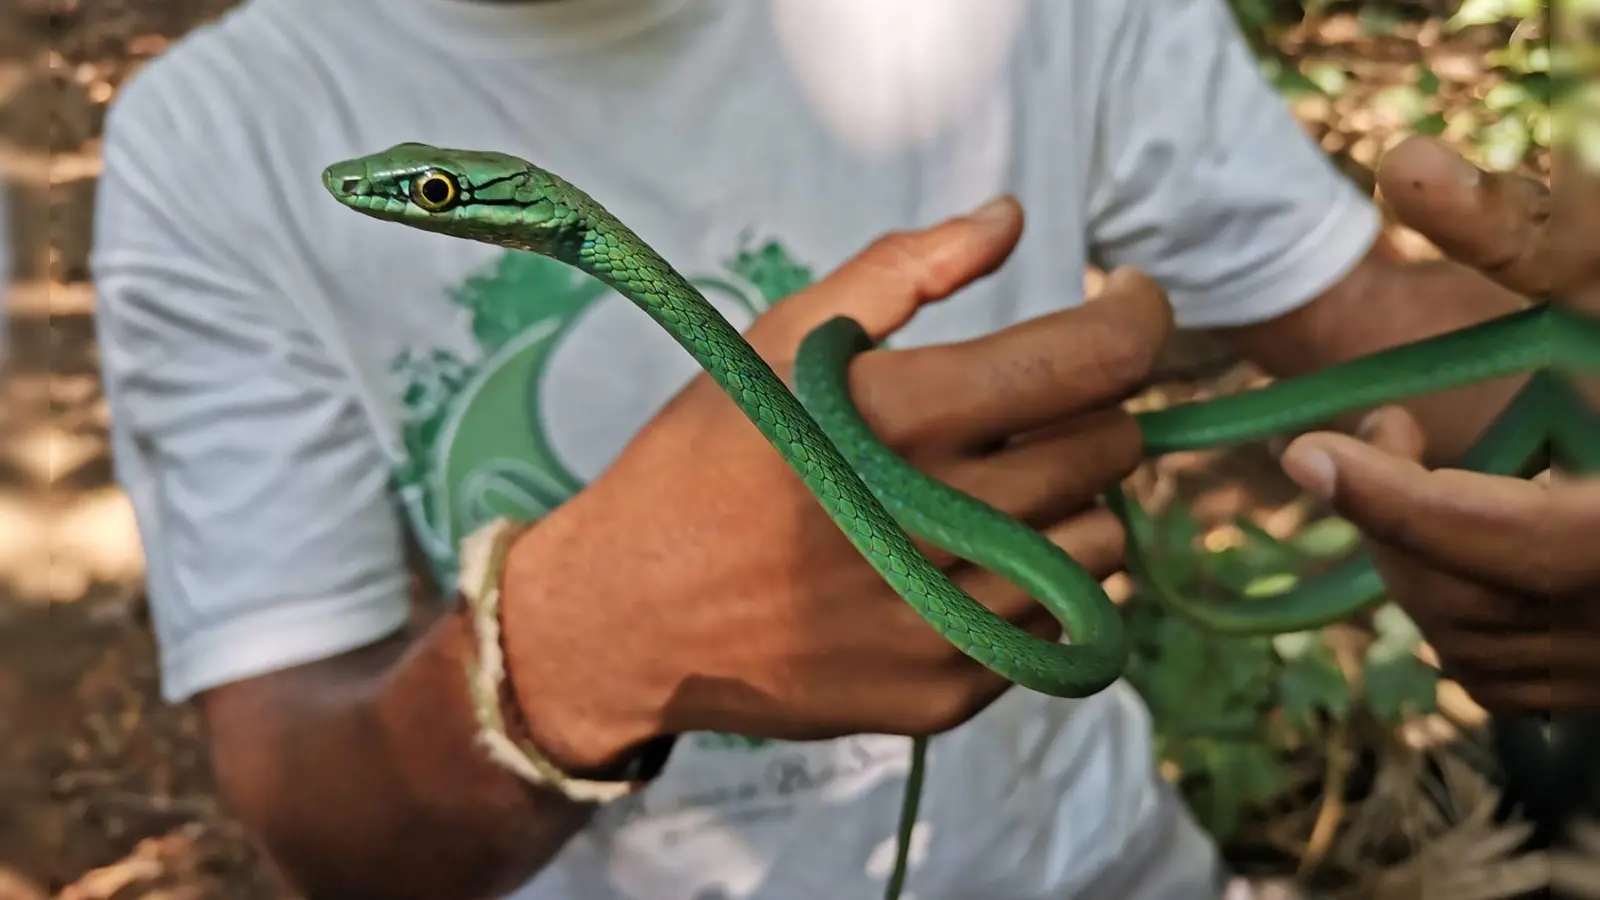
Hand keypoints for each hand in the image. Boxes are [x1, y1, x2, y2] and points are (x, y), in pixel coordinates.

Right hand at [498, 198, 1175, 770]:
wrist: (625, 616)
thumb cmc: (704, 462)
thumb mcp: (779, 342)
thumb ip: (901, 270)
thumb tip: (1008, 218)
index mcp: (896, 418)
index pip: (1092, 361)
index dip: (1137, 317)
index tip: (1127, 304)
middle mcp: (932, 523)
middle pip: (1111, 450)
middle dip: (1089, 410)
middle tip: (1026, 408)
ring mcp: (942, 620)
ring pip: (1104, 544)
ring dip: (1069, 504)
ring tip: (990, 493)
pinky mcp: (943, 692)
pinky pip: (1062, 627)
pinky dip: (1037, 585)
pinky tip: (966, 563)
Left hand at [1281, 136, 1599, 712]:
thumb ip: (1521, 231)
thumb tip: (1403, 163)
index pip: (1497, 535)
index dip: (1392, 496)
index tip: (1310, 449)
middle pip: (1464, 594)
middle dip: (1399, 514)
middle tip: (1386, 433)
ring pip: (1464, 639)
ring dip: (1416, 555)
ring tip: (1428, 473)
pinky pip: (1492, 670)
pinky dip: (1454, 603)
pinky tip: (1465, 530)